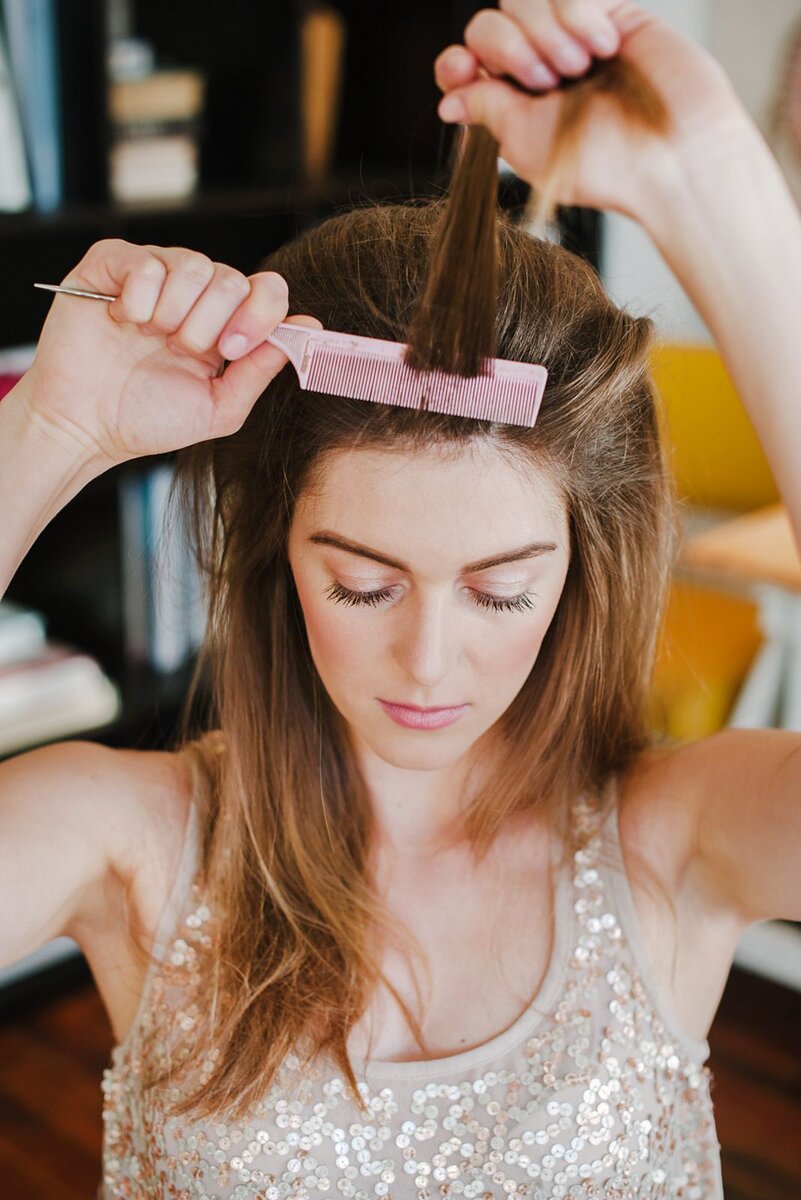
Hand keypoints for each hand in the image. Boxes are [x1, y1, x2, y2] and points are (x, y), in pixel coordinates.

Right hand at [21, 239, 320, 466]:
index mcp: (225, 324)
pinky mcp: (112, 265)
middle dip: (209, 324)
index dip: (260, 313)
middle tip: (181, 350)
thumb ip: (261, 369)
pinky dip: (139, 297)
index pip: (267, 289)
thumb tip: (310, 327)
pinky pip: (145, 261)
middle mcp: (194, 293)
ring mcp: (154, 275)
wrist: (86, 426)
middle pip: (230, 277)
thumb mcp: (218, 407)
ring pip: (192, 264)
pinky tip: (123, 321)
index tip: (233, 348)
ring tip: (150, 338)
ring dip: (174, 313)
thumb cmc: (148, 419)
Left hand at [435, 1, 749, 219]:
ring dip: (543, 30)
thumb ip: (489, 114)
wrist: (675, 156)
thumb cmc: (611, 168)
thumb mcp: (531, 148)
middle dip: (506, 47)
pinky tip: (605, 47)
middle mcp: (540, 69)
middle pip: (489, 24)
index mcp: (516, 105)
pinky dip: (579, 15)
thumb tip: (448, 100)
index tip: (461, 70)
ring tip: (579, 68)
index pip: (468, 66)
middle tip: (544, 81)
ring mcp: (573, 39)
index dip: (456, 62)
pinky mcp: (611, 13)